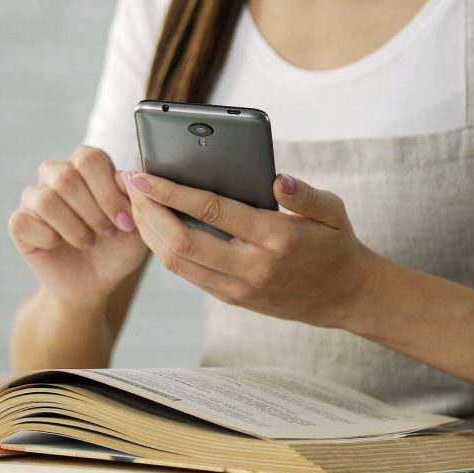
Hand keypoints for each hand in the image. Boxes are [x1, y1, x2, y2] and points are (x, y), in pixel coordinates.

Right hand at [9, 146, 148, 303]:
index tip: (124, 222)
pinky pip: (24, 222)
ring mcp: (34, 197)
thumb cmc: (118, 248)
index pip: (90, 160)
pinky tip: (60, 246)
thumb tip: (126, 176)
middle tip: (107, 233)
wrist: (97, 282)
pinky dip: (48, 239)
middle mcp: (57, 174)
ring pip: (46, 200)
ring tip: (88, 242)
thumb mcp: (138, 225)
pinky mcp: (19, 222)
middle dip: (92, 213)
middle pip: (66, 179)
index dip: (108, 193)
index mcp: (87, 166)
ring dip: (73, 228)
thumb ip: (135, 197)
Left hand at [125, 171, 377, 328]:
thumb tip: (279, 179)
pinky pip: (187, 274)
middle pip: (182, 242)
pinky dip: (163, 248)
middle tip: (129, 184)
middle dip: (148, 211)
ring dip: (149, 231)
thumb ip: (306, 194)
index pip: (213, 211)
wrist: (344, 296)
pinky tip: (154, 225)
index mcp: (276, 239)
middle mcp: (252, 268)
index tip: (144, 174)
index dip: (173, 192)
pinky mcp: (231, 298)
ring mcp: (238, 288)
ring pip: (177, 263)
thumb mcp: (333, 212)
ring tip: (135, 202)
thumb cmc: (335, 243)